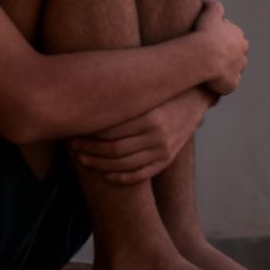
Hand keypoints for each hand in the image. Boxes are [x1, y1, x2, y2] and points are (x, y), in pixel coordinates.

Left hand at [70, 89, 209, 184]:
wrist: (196, 98)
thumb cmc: (164, 91)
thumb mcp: (146, 92)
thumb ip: (123, 100)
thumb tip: (90, 102)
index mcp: (149, 116)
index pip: (110, 131)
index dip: (89, 134)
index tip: (74, 131)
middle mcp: (156, 135)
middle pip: (114, 150)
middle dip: (89, 150)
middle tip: (73, 146)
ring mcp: (163, 150)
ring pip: (124, 165)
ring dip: (100, 165)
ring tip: (83, 160)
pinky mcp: (167, 159)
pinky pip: (142, 174)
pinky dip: (123, 178)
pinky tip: (107, 175)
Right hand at [195, 0, 246, 96]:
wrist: (205, 56)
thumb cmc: (206, 33)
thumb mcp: (209, 13)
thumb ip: (212, 5)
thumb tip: (209, 1)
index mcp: (238, 36)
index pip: (233, 37)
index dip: (222, 39)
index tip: (210, 40)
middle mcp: (242, 53)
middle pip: (238, 53)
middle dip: (229, 54)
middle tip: (212, 56)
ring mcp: (238, 69)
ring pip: (235, 69)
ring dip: (227, 69)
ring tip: (212, 70)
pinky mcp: (232, 84)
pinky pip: (228, 84)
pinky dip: (222, 83)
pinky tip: (211, 82)